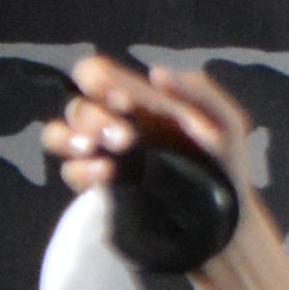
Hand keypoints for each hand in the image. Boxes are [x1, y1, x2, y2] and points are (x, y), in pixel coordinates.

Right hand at [48, 52, 280, 270]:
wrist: (229, 215)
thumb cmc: (227, 162)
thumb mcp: (226, 122)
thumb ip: (200, 91)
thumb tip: (157, 74)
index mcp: (136, 101)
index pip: (93, 74)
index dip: (98, 79)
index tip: (126, 101)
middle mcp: (113, 123)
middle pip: (77, 107)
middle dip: (95, 119)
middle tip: (127, 138)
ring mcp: (104, 155)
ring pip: (59, 135)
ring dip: (71, 138)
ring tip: (95, 149)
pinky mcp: (102, 186)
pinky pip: (71, 172)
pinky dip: (82, 169)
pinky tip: (108, 172)